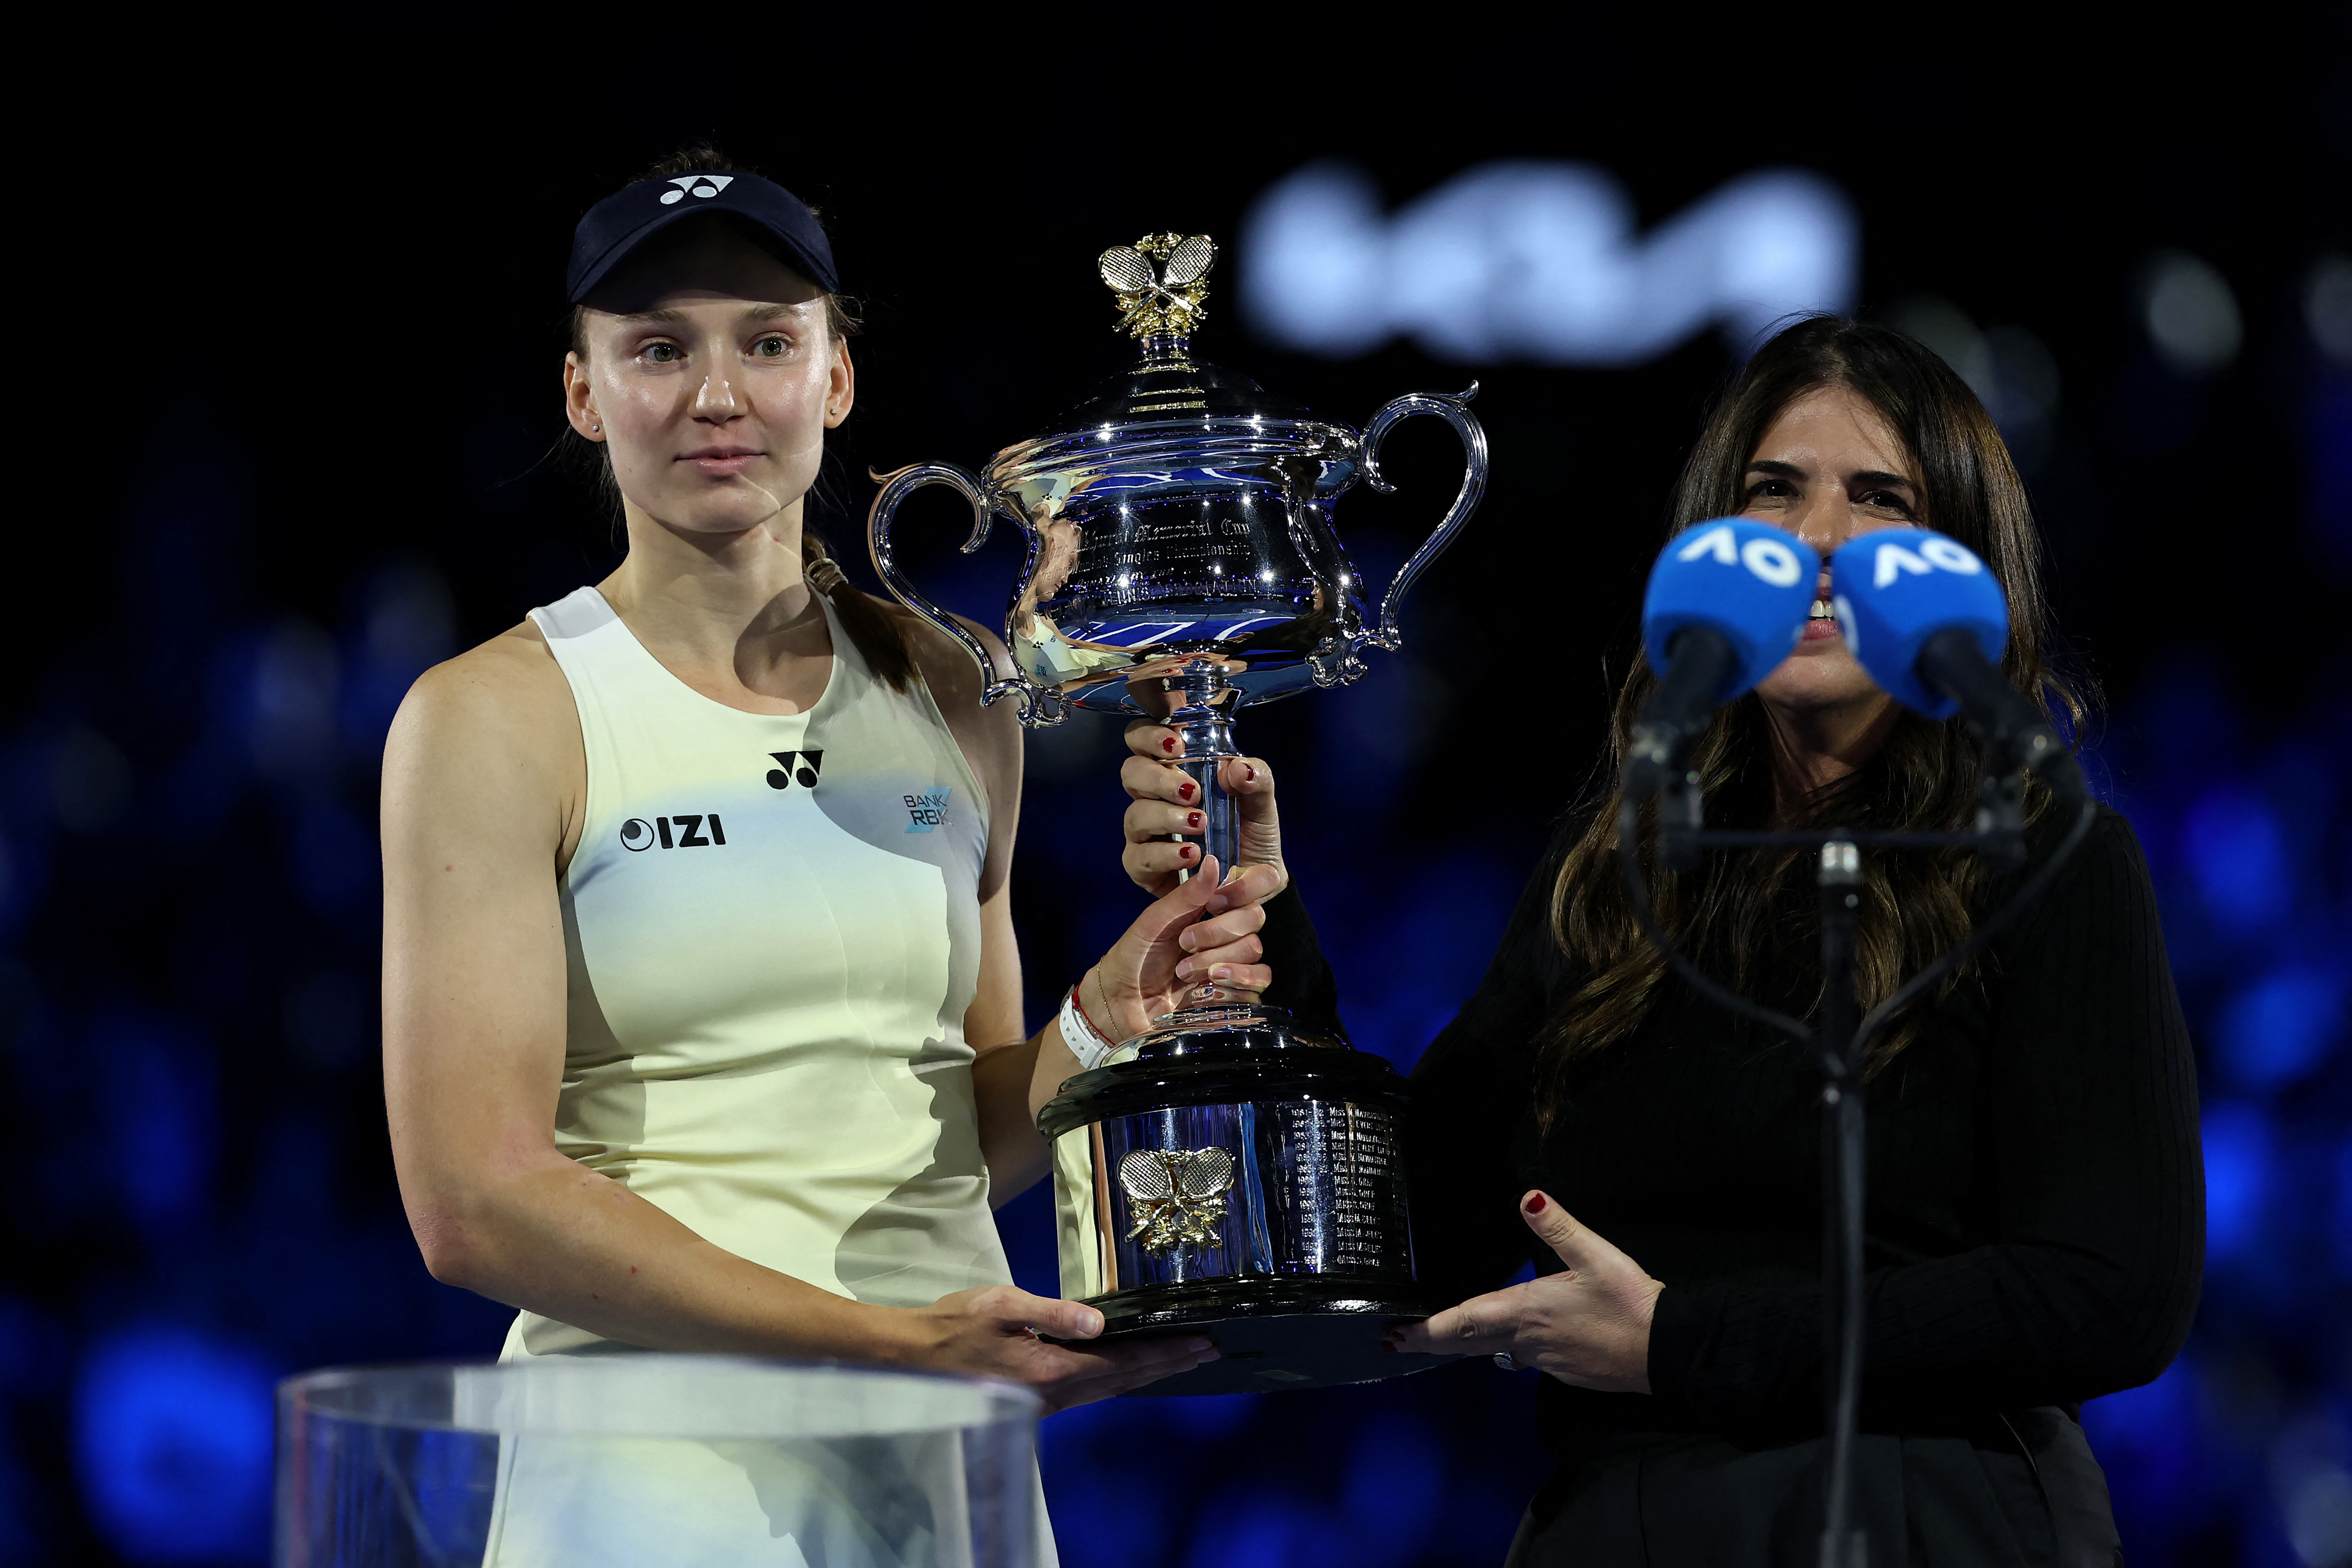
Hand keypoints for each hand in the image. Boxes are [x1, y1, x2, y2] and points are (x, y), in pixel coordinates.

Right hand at [903, 1284, 1216, 1413]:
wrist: (910, 1360)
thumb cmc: (953, 1326)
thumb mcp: (1001, 1306)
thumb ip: (1052, 1312)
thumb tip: (1099, 1323)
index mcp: (1050, 1372)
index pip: (1123, 1364)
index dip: (1165, 1353)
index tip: (1200, 1343)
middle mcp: (1054, 1395)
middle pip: (1125, 1381)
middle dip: (1168, 1365)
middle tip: (1209, 1350)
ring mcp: (1045, 1402)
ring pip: (1110, 1388)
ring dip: (1148, 1373)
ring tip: (1181, 1358)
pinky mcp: (1034, 1399)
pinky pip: (1091, 1389)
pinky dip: (1120, 1377)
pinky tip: (1130, 1367)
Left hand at [1084, 856, 1284, 1038]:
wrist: (1123, 1004)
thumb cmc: (1134, 957)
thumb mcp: (1154, 922)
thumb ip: (1186, 895)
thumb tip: (1212, 861)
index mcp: (1211, 907)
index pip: (1253, 885)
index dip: (1242, 889)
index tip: (1213, 902)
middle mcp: (1228, 931)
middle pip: (1254, 917)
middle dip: (1218, 930)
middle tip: (1184, 942)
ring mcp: (1235, 960)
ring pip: (1254, 948)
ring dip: (1218, 958)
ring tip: (1184, 971)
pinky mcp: (1237, 991)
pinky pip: (1260, 979)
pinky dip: (1237, 979)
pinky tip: (1211, 984)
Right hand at [1119, 721, 1286, 898]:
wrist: (1256, 878)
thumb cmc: (1250, 830)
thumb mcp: (1261, 800)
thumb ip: (1256, 777)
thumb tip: (1237, 768)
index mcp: (1174, 770)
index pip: (1142, 740)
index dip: (1149, 736)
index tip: (1175, 745)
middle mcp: (1153, 797)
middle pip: (1131, 773)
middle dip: (1158, 778)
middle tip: (1192, 792)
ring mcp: (1144, 832)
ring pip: (1135, 815)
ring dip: (1166, 817)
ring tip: (1199, 824)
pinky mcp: (1143, 867)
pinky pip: (1139, 858)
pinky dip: (1164, 855)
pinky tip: (1190, 854)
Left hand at [1387, 1191, 1662, 1392]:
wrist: (1667, 1351)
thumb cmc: (1630, 1303)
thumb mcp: (1596, 1256)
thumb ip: (1559, 1227)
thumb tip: (1529, 1197)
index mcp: (1527, 1310)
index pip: (1463, 1320)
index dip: (1428, 1328)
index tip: (1397, 1333)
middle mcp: (1528, 1340)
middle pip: (1468, 1342)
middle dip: (1432, 1341)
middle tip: (1397, 1342)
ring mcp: (1547, 1359)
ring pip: (1494, 1351)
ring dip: (1463, 1345)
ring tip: (1440, 1340)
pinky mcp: (1567, 1369)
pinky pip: (1523, 1358)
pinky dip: (1501, 1351)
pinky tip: (1504, 1346)